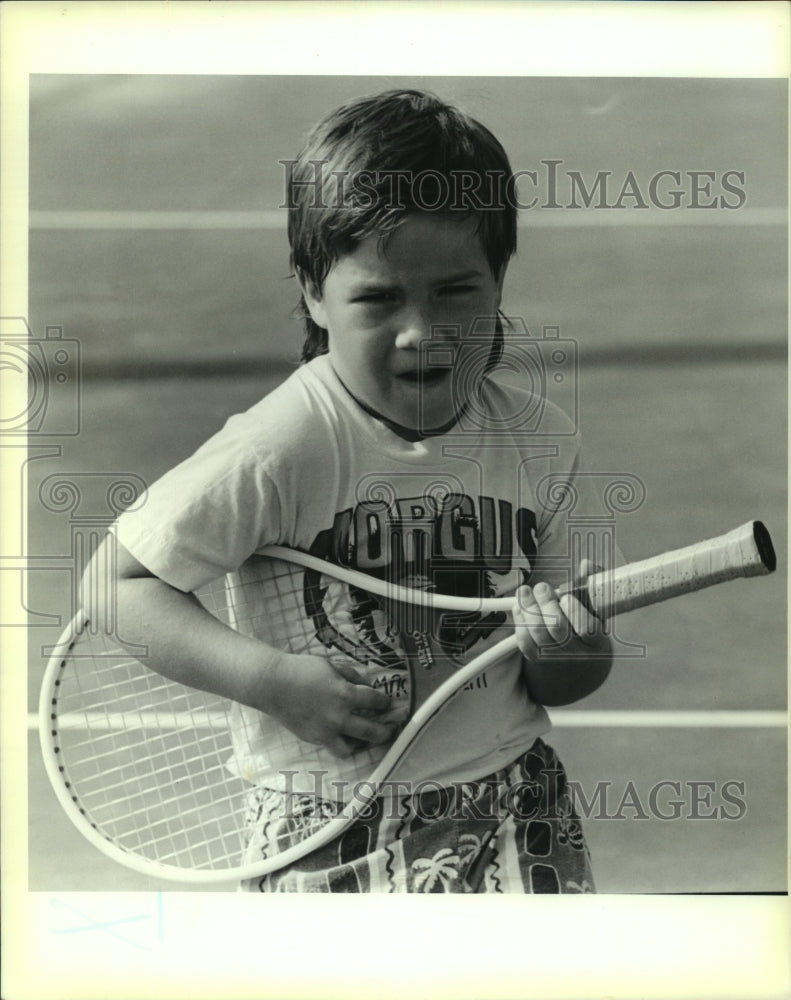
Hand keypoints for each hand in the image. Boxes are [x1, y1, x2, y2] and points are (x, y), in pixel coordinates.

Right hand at [262, 651, 403, 758]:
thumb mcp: (332, 665)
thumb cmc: (303, 669)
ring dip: (365, 743)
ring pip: (354, 747)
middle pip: (373, 731)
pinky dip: (344, 744)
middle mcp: (339, 716)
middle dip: (387, 730)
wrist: (272, 684)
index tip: (388, 703)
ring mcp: (326, 731)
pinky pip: (335, 747)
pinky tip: (348, 738)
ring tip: (369, 739)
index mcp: (346, 694)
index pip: (376, 702)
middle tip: (392, 728)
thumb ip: (352, 675)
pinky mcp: (314, 738)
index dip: (386, 702)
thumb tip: (367, 685)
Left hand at [512, 560, 612, 705]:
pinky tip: (519, 607)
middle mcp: (577, 653)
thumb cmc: (587, 626)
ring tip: (525, 592)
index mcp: (596, 640)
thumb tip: (586, 564)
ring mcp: (555, 658)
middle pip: (557, 629)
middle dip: (546, 603)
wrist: (579, 664)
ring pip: (538, 634)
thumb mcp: (597, 608)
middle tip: (542, 587)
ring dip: (528, 609)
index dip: (573, 609)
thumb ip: (592, 583)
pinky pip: (524, 642)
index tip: (566, 596)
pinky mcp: (537, 659)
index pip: (586, 627)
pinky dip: (519, 622)